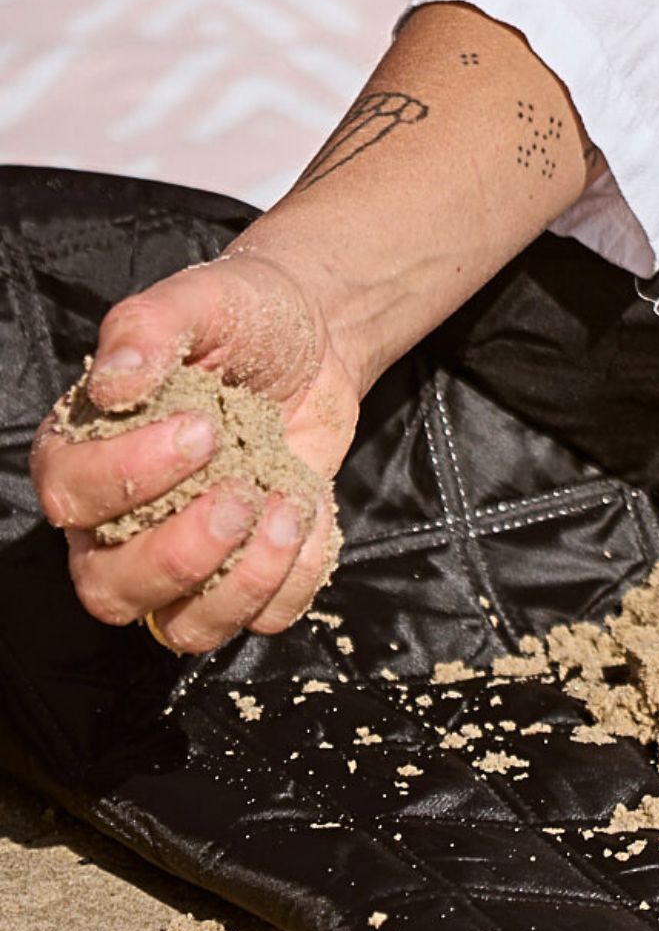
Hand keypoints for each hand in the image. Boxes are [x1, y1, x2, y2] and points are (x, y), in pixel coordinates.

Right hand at [30, 252, 360, 652]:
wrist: (314, 340)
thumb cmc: (243, 321)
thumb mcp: (198, 302)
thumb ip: (147, 329)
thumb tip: (115, 381)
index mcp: (85, 454)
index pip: (72, 499)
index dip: (132, 477)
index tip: (203, 429)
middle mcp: (121, 524)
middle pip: (112, 589)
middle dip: (184, 552)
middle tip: (242, 491)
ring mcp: (188, 559)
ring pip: (185, 628)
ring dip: (244, 582)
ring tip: (288, 507)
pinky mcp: (249, 574)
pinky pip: (264, 619)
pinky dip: (299, 577)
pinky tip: (313, 511)